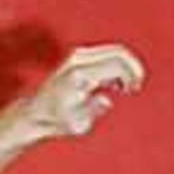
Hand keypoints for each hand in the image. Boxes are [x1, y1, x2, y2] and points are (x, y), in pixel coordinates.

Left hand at [18, 42, 144, 139]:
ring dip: (126, 66)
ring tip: (125, 88)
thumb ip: (93, 109)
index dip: (132, 74)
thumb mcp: (77, 123)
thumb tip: (106, 100)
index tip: (134, 89)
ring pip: (114, 50)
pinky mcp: (78, 56)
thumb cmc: (57, 118)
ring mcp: (77, 55)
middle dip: (133, 67)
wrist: (38, 110)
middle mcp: (78, 60)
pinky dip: (117, 65)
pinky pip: (107, 53)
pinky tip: (115, 84)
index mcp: (80, 75)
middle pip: (119, 51)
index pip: (116, 64)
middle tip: (136, 86)